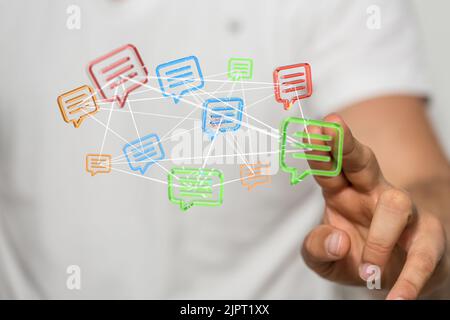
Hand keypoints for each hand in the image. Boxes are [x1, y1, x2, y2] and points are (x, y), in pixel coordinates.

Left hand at [301, 114, 448, 298]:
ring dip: (379, 239)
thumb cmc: (354, 257)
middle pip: (361, 162)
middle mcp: (371, 193)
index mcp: (341, 193)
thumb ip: (317, 249)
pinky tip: (397, 297)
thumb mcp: (324, 258)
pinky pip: (423, 254)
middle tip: (330, 127)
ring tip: (368, 271)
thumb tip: (338, 240)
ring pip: (396, 204)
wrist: (393, 276)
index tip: (312, 128)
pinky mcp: (428, 238)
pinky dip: (410, 278)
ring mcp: (402, 212)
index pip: (329, 168)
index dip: (320, 150)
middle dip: (345, 145)